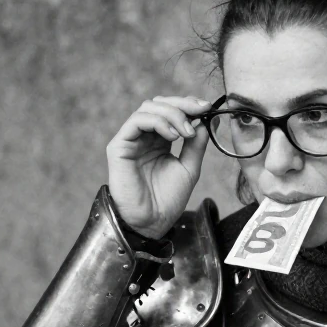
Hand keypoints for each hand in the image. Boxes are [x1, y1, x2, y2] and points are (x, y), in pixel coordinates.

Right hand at [106, 96, 213, 238]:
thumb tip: (204, 119)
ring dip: (172, 114)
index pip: (171, 110)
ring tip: (186, 132)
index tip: (207, 107)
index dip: (188, 104)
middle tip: (200, 111)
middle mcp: (144, 137)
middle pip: (159, 104)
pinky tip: (173, 135)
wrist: (152, 222)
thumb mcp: (189, 167)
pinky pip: (136, 121)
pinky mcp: (119, 146)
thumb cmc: (168, 200)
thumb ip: (196, 143)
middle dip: (182, 104)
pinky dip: (158, 121)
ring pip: (148, 108)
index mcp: (159, 140)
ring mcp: (131, 140)